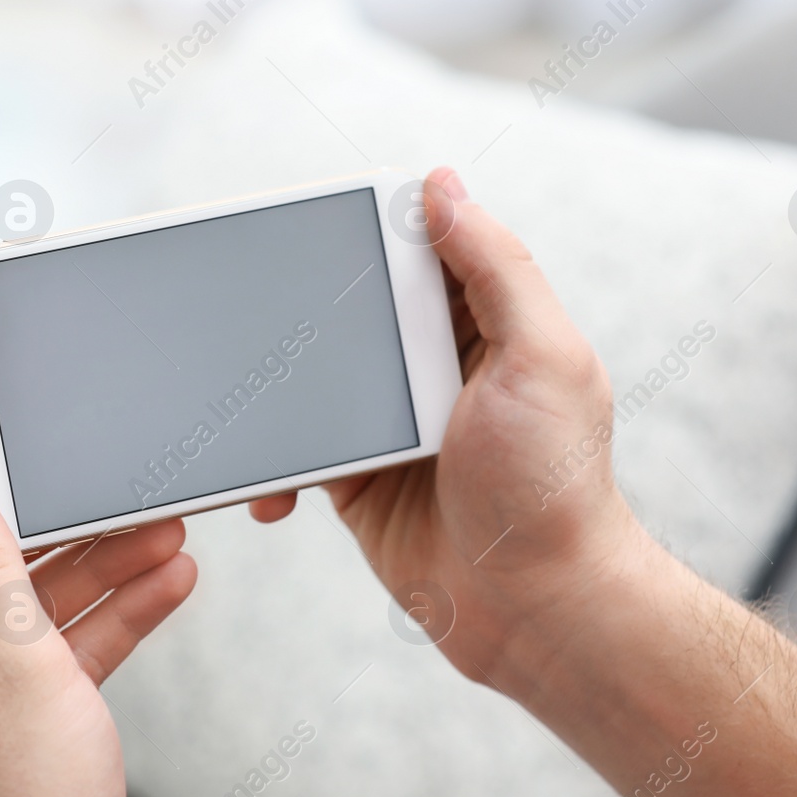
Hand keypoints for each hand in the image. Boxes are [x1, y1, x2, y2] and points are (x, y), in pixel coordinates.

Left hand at [0, 467, 195, 796]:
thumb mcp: (13, 666)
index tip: (24, 448)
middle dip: (68, 536)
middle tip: (123, 502)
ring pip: (35, 614)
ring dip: (102, 577)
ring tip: (164, 541)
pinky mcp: (15, 732)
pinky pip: (58, 657)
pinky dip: (107, 627)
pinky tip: (160, 594)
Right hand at [250, 167, 646, 686]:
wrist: (532, 611)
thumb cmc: (552, 489)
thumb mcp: (541, 359)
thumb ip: (496, 269)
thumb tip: (442, 185)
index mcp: (491, 323)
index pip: (425, 246)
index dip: (375, 222)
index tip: (318, 210)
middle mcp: (440, 364)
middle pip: (358, 304)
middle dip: (309, 302)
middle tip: (256, 298)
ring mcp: (394, 420)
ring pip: (318, 373)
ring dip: (281, 383)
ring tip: (245, 384)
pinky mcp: (358, 476)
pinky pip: (300, 447)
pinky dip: (276, 461)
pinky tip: (273, 483)